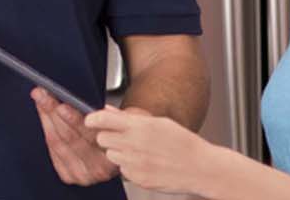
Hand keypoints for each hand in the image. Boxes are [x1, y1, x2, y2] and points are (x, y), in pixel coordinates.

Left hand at [32, 87, 118, 185]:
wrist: (127, 160)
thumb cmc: (121, 138)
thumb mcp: (127, 125)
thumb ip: (115, 117)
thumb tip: (97, 106)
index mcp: (113, 155)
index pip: (91, 134)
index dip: (74, 119)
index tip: (62, 106)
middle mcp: (98, 168)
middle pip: (70, 136)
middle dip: (53, 112)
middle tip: (43, 95)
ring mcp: (83, 174)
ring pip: (58, 142)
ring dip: (47, 118)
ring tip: (41, 100)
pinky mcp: (70, 176)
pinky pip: (53, 150)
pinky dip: (47, 130)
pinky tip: (46, 116)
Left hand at [84, 105, 225, 195]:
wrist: (200, 168)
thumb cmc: (183, 144)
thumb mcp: (160, 123)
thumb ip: (131, 117)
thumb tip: (108, 110)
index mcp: (140, 127)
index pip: (103, 119)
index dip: (93, 119)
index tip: (90, 120)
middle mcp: (134, 145)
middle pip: (102, 139)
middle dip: (108, 137)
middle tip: (123, 137)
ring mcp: (134, 163)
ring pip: (111, 155)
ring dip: (119, 152)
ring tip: (139, 151)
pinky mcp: (137, 178)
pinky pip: (123, 170)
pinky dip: (130, 167)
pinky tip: (146, 163)